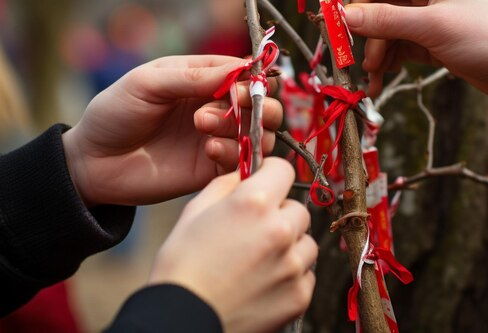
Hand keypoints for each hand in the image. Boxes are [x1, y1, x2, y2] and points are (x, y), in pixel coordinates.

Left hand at [62, 55, 282, 206]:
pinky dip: (236, 154)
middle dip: (258, 104)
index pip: (248, 72)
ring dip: (243, 127)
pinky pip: (245, 162)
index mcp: (204, 78)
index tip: (242, 85)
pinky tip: (210, 151)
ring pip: (261, 133)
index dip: (254, 77)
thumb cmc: (115, 113)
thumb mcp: (148, 83)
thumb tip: (242, 68)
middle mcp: (218, 107)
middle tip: (233, 105)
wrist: (92, 163)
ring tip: (204, 128)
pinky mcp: (214, 169)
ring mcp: (218, 138)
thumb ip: (193, 76)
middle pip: (264, 104)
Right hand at [149, 158, 316, 332]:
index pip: (284, 170)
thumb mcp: (195, 212)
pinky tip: (263, 281)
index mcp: (254, 203)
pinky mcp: (300, 294)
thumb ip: (226, 184)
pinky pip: (306, 273)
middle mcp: (280, 229)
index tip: (266, 183)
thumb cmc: (181, 267)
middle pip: (297, 208)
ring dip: (289, 245)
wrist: (182, 321)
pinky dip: (290, 275)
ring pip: (306, 241)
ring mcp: (293, 264)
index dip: (272, 174)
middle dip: (279, 214)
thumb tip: (246, 173)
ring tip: (258, 260)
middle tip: (254, 231)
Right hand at [345, 0, 487, 106]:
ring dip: (374, 54)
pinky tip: (381, 81)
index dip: (355, 0)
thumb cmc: (486, 39)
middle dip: (365, 34)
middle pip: (377, 7)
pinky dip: (387, 63)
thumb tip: (341, 16)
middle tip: (357, 60)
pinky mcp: (431, 43)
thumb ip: (385, 21)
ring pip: (385, 31)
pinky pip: (397, 49)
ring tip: (373, 78)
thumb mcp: (431, 27)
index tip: (340, 27)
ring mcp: (428, 19)